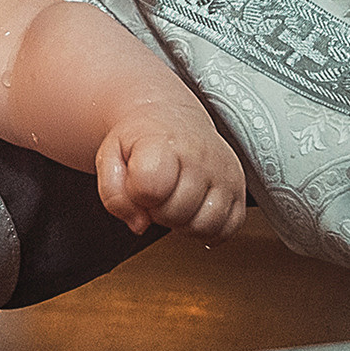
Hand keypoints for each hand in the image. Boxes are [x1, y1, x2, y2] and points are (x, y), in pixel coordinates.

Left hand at [95, 106, 245, 240]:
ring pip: (204, 227)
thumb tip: (139, 224)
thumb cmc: (142, 139)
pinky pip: (227, 231)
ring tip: (174, 200)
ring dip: (183, 223)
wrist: (172, 119)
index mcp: (165, 143)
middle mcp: (201, 158)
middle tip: (156, 192)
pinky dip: (206, 229)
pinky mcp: (240, 192)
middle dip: (158, 211)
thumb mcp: (110, 156)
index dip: (136, 195)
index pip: (150, 188)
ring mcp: (224, 175)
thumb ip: (113, 193)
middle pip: (176, 213)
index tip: (137, 183)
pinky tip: (193, 210)